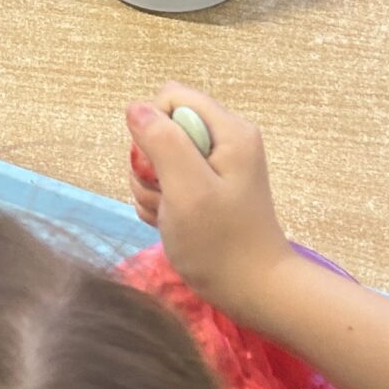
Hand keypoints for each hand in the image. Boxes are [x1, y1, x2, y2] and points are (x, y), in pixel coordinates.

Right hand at [124, 90, 289, 319]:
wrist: (252, 291)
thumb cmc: (221, 243)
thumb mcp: (187, 190)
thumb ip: (162, 142)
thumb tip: (135, 107)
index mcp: (229, 131)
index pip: (170, 97)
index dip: (153, 128)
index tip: (161, 169)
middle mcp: (225, 141)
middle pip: (162, 128)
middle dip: (150, 164)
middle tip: (167, 199)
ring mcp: (216, 167)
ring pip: (159, 158)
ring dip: (153, 189)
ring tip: (171, 216)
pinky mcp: (206, 190)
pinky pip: (167, 182)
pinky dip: (161, 203)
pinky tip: (172, 223)